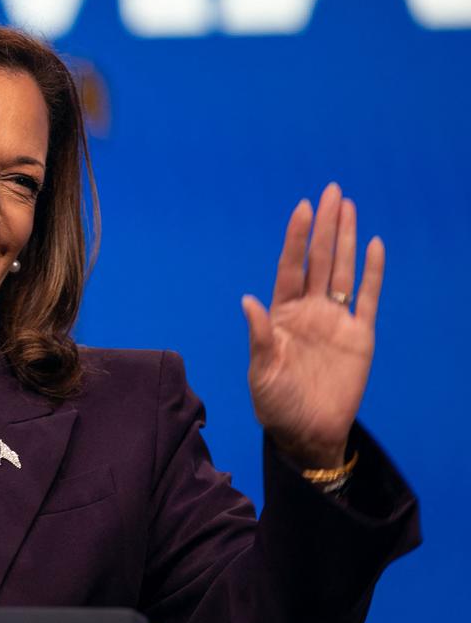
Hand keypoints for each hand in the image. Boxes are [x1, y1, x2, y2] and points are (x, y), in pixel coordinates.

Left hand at [241, 183, 383, 468]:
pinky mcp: (359, 336)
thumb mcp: (260, 370)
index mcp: (281, 314)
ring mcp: (335, 320)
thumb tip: (248, 300)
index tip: (302, 208)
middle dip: (325, 226)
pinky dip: (372, 273)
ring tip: (349, 207)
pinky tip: (374, 246)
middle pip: (319, 260)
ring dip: (346, 239)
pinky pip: (367, 298)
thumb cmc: (275, 402)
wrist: (307, 431)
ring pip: (343, 271)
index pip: (290, 267)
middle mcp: (309, 310)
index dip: (296, 238)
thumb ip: (258, 336)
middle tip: (332, 191)